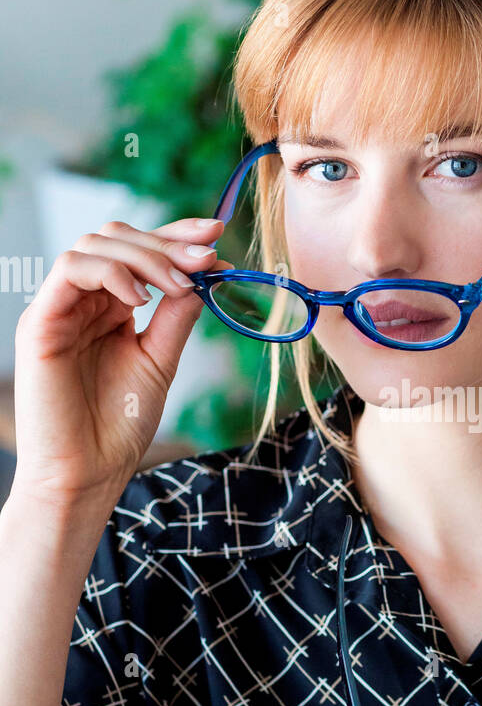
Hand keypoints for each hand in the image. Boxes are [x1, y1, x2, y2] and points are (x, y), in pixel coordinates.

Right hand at [13, 215, 232, 505]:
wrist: (88, 472)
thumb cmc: (118, 426)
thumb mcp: (160, 360)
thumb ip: (176, 316)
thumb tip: (205, 273)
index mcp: (111, 307)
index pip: (139, 250)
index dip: (176, 233)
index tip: (216, 233)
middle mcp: (84, 301)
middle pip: (118, 237)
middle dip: (167, 242)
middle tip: (207, 260)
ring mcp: (60, 308)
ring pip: (94, 245)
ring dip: (144, 256)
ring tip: (179, 286)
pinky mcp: (41, 321)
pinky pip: (70, 270)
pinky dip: (110, 273)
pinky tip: (140, 299)